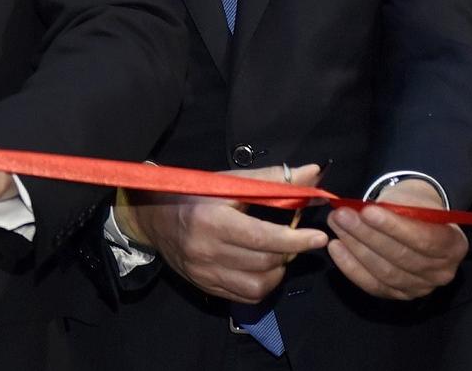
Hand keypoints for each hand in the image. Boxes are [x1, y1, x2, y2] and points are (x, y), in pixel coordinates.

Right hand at [114, 164, 328, 303]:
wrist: (152, 217)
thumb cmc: (194, 194)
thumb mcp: (228, 181)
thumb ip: (272, 180)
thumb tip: (313, 174)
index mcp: (212, 220)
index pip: (263, 238)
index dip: (296, 240)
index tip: (319, 237)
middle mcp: (206, 250)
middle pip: (265, 261)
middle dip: (290, 251)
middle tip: (294, 238)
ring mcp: (204, 272)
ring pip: (259, 284)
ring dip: (278, 270)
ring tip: (277, 254)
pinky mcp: (205, 286)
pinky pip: (246, 296)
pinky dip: (263, 284)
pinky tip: (261, 267)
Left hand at [328, 178, 466, 299]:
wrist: (416, 223)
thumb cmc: (415, 207)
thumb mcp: (413, 198)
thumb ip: (395, 206)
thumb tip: (363, 211)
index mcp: (453, 244)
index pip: (423, 239)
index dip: (393, 226)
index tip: (366, 211)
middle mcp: (442, 272)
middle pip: (401, 257)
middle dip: (367, 235)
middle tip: (341, 216)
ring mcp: (421, 287)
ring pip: (385, 273)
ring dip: (355, 248)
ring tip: (336, 226)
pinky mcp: (399, 295)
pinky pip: (373, 285)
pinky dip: (351, 267)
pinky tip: (336, 248)